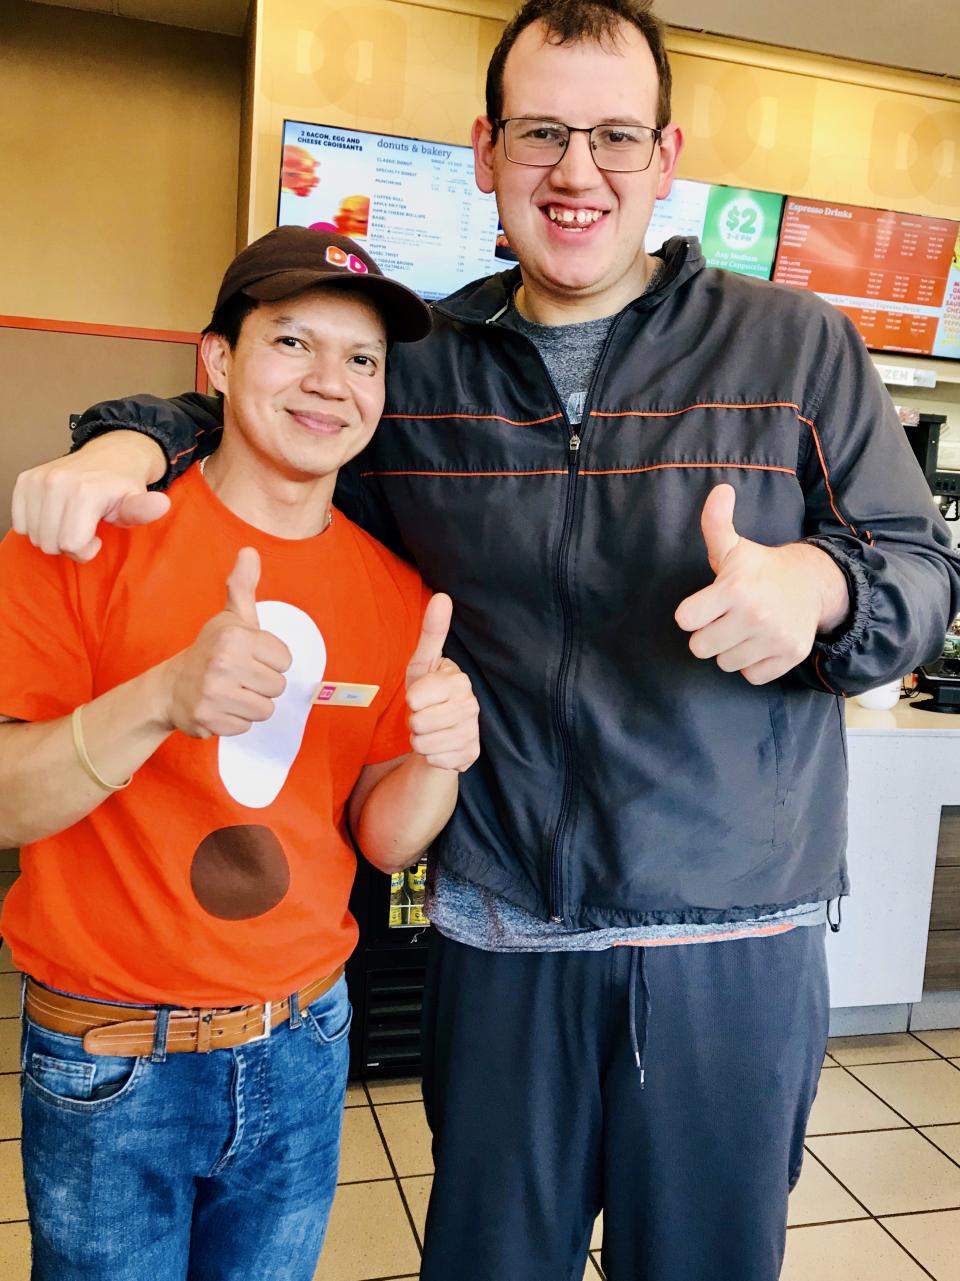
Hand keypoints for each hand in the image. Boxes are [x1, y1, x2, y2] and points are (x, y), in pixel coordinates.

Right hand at [11, 432, 169, 562]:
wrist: (111, 456)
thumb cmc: (123, 486)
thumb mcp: (137, 501)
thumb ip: (144, 510)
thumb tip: (161, 504)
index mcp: (86, 492)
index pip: (71, 545)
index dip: (86, 551)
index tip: (98, 539)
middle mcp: (57, 483)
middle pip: (50, 543)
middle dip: (69, 546)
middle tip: (85, 530)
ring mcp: (38, 480)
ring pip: (34, 536)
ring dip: (53, 537)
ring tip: (72, 521)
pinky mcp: (25, 480)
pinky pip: (20, 523)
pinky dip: (36, 526)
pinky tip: (55, 516)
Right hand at [165, 548, 291, 737]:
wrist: (170, 687)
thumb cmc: (210, 650)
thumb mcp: (229, 617)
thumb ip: (243, 586)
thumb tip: (250, 551)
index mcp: (235, 637)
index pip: (285, 660)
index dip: (271, 661)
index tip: (250, 658)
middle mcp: (224, 664)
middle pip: (278, 687)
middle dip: (262, 684)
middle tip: (239, 677)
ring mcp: (215, 694)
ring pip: (266, 710)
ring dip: (252, 704)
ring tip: (232, 692)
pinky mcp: (210, 720)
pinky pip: (246, 727)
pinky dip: (236, 721)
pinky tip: (222, 707)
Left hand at [405, 593, 479, 771]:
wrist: (441, 733)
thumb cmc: (428, 695)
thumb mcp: (422, 665)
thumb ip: (432, 632)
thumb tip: (442, 596)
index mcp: (459, 680)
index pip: (416, 696)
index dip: (411, 699)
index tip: (419, 697)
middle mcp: (471, 705)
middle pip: (419, 721)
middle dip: (413, 722)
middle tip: (423, 716)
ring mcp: (473, 732)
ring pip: (425, 743)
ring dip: (420, 740)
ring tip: (429, 731)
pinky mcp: (471, 756)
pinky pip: (435, 760)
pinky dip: (431, 756)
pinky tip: (439, 746)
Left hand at [674, 484, 848, 684]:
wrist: (812, 583)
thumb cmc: (761, 568)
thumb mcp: (733, 547)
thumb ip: (715, 524)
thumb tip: (719, 490)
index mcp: (734, 588)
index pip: (686, 620)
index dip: (692, 614)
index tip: (706, 605)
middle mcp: (755, 615)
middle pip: (700, 648)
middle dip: (709, 634)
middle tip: (725, 618)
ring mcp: (774, 638)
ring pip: (725, 664)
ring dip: (730, 650)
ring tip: (744, 628)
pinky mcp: (789, 656)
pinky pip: (751, 676)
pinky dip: (753, 664)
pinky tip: (760, 642)